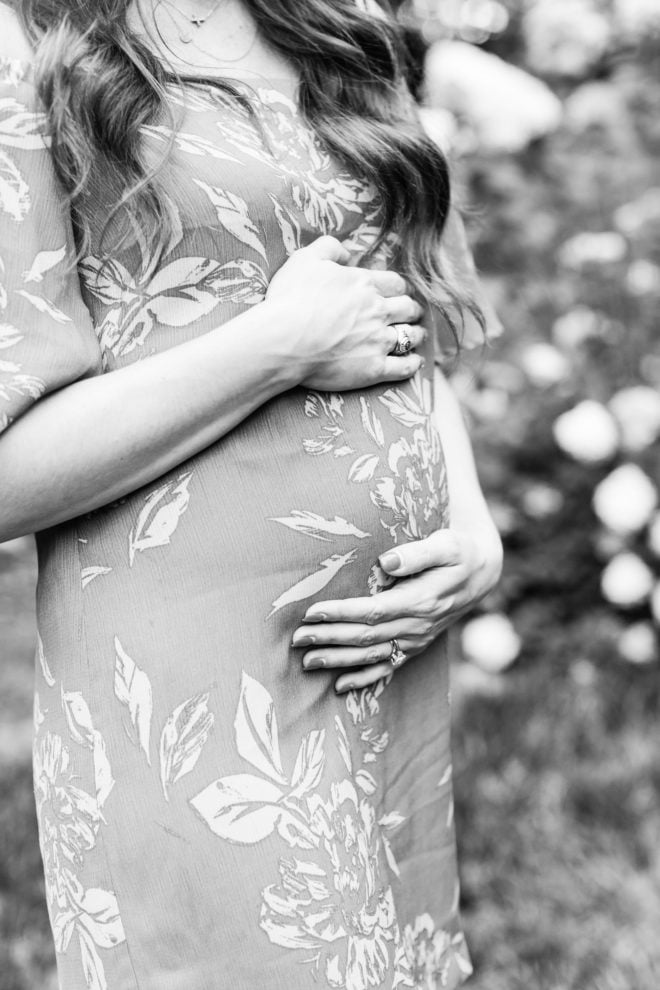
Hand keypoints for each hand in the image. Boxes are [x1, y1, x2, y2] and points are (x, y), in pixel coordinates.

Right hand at [265, 235, 425, 390]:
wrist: (283, 341)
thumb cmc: (290, 300)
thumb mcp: (306, 259)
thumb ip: (329, 247)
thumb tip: (347, 252)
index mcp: (364, 284)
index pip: (395, 283)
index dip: (399, 288)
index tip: (399, 292)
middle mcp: (378, 311)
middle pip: (408, 308)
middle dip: (412, 309)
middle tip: (412, 312)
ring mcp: (378, 341)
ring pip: (411, 336)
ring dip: (417, 334)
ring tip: (418, 335)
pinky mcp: (374, 368)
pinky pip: (403, 367)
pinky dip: (412, 364)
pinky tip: (415, 363)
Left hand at [291, 527, 502, 692]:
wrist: (481, 573)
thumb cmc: (458, 552)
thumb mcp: (446, 544)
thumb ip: (417, 553)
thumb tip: (387, 561)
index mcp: (421, 600)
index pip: (373, 611)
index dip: (341, 614)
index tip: (312, 613)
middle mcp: (417, 626)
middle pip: (366, 637)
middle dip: (329, 638)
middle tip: (297, 639)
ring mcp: (416, 640)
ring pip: (371, 656)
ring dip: (338, 660)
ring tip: (307, 662)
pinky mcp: (415, 647)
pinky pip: (387, 668)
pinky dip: (363, 679)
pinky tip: (339, 686)